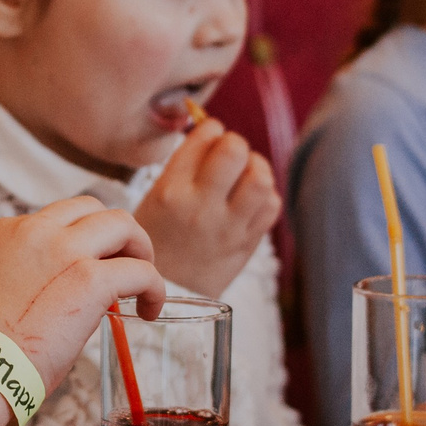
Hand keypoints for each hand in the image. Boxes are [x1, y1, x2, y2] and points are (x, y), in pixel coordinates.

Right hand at [0, 195, 165, 383]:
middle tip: (125, 266)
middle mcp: (34, 231)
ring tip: (142, 286)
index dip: (81, 240)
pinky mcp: (89, 279)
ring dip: (139, 250)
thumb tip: (64, 294)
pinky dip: (154, 287)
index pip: (58, 219)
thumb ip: (26, 278)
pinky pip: (139, 270)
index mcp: (5, 233)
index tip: (89, 266)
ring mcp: (63, 250)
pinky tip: (150, 310)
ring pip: (122, 224)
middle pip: (93, 209)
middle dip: (115, 235)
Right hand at [133, 119, 280, 297]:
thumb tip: (211, 131)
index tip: (210, 134)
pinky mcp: (246, 244)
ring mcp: (228, 227)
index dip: (211, 128)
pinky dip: (266, 195)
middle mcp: (201, 207)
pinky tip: (251, 198)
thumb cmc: (156, 241)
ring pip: (260, 178)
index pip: (203, 137)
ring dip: (257, 167)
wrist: (164, 297)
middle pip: (234, 151)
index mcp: (170, 191)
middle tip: (230, 153)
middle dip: (235, 143)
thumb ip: (182, 167)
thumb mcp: (153, 199)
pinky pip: (272, 207)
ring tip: (246, 173)